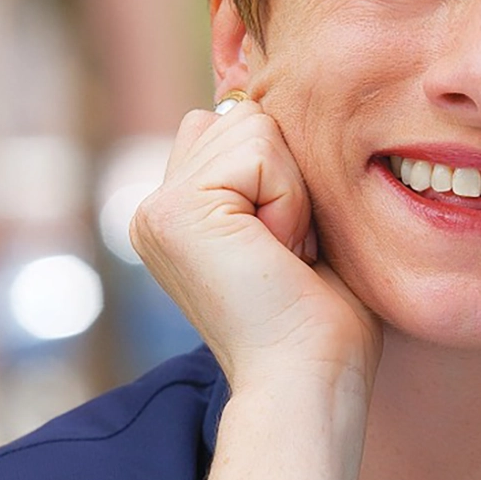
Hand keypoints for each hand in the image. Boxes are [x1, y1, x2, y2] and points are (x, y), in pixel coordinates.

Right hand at [131, 99, 381, 393]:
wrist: (310, 378)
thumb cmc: (323, 314)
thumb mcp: (292, 222)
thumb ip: (266, 168)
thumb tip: (256, 101)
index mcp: (180, 212)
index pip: (238, 125)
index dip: (287, 174)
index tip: (290, 247)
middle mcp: (156, 208)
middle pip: (246, 118)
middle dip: (290, 176)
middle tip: (290, 252)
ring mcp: (157, 209)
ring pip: (254, 126)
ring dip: (293, 190)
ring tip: (285, 253)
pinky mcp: (174, 211)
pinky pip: (260, 151)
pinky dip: (290, 199)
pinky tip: (280, 253)